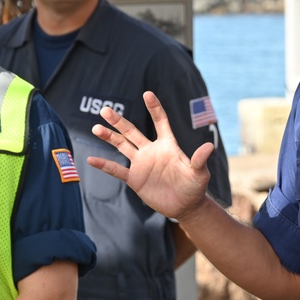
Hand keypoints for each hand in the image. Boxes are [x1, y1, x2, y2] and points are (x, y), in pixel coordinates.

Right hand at [88, 91, 214, 221]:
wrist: (185, 206)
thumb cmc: (195, 187)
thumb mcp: (199, 174)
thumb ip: (200, 160)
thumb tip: (209, 146)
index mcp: (168, 145)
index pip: (160, 122)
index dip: (154, 108)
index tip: (147, 93)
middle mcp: (152, 151)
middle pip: (132, 132)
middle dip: (119, 121)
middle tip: (105, 109)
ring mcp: (141, 164)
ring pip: (122, 146)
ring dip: (109, 137)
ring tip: (96, 128)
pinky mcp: (135, 179)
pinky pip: (116, 170)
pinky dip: (104, 165)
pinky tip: (90, 160)